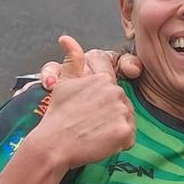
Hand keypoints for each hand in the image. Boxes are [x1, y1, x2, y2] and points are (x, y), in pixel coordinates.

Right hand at [24, 37, 134, 167]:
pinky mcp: (125, 132)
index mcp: (103, 78)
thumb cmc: (58, 114)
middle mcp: (115, 92)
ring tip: (94, 132)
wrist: (54, 144)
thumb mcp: (63, 83)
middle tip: (90, 122)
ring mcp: (121, 112)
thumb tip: (66, 38)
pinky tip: (101, 142)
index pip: (114, 85)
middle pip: (122, 103)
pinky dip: (118, 143)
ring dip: (115, 127)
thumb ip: (72, 60)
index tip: (92, 108)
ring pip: (127, 120)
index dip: (103, 97)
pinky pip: (129, 138)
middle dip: (110, 112)